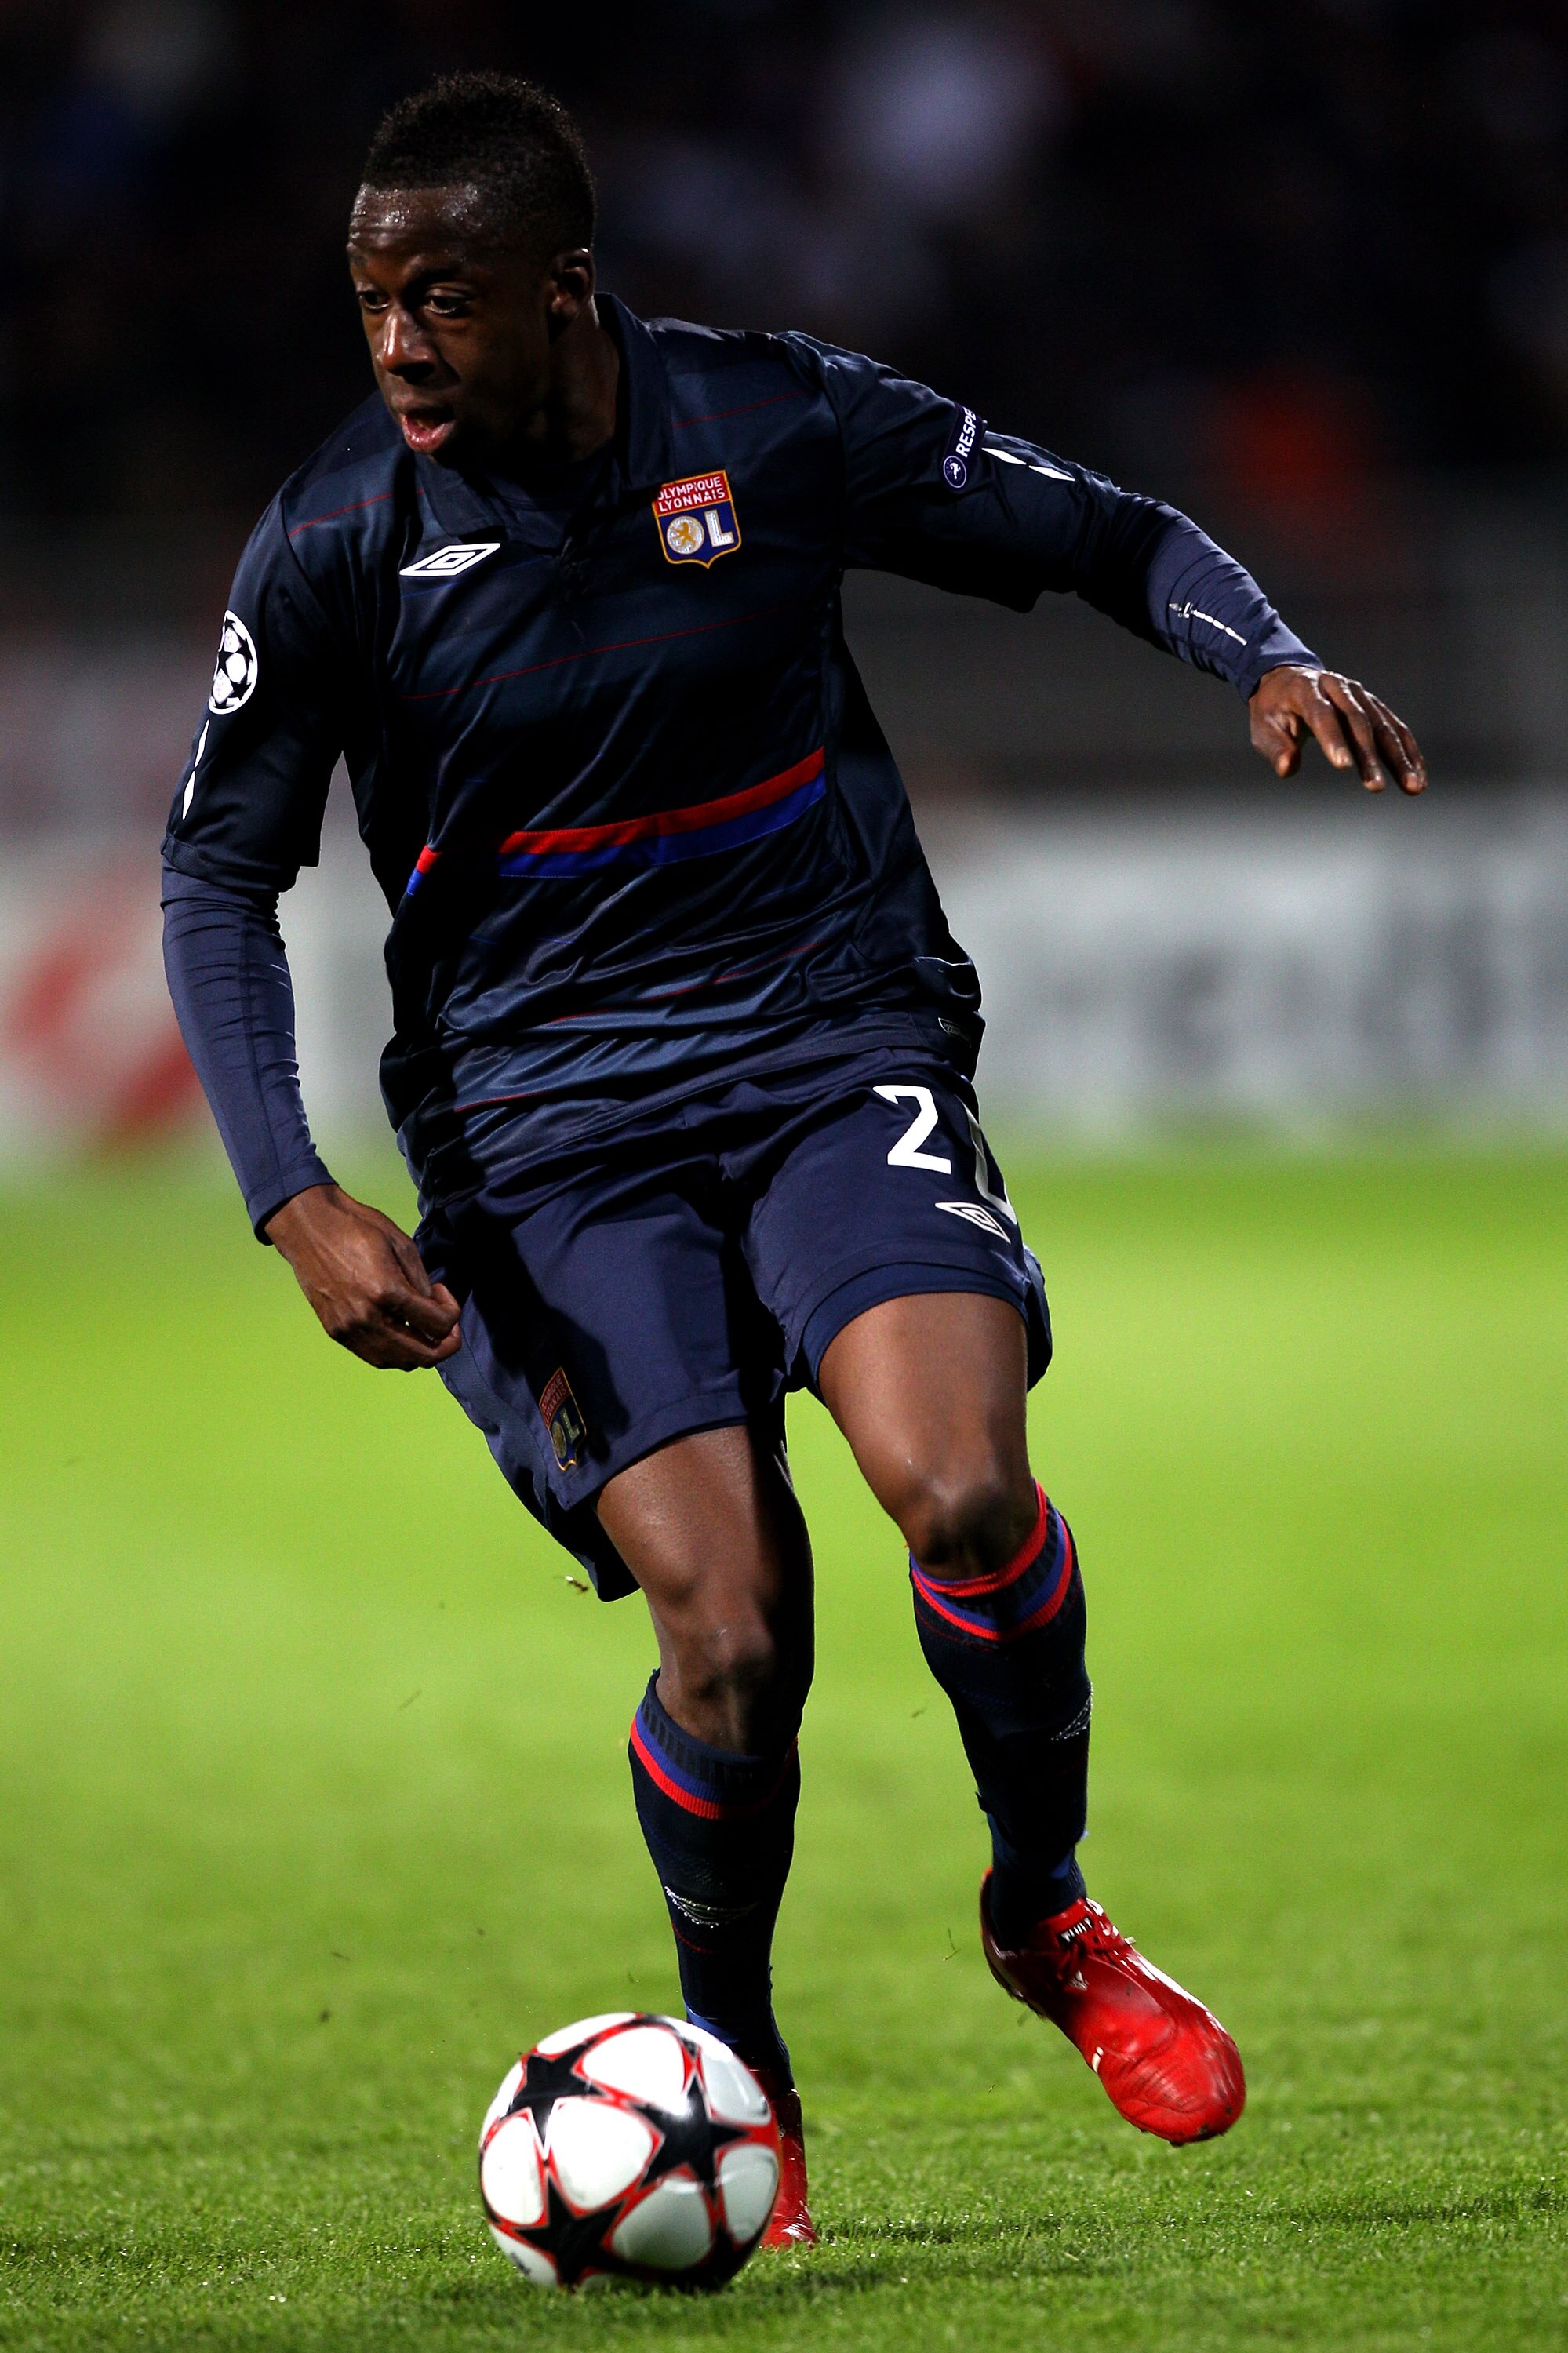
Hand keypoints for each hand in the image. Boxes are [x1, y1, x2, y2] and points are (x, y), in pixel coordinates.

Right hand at [264, 1183, 460, 1368]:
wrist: (309, 1227)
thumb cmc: (355, 1227)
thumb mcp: (402, 1244)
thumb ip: (423, 1282)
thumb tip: (436, 1308)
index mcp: (386, 1292)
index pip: (438, 1325)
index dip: (451, 1311)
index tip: (443, 1293)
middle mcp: (367, 1318)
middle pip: (423, 1355)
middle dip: (445, 1343)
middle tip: (446, 1324)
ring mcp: (349, 1329)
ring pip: (399, 1363)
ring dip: (420, 1351)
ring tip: (422, 1327)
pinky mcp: (336, 1332)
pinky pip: (375, 1357)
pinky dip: (396, 1352)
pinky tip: (401, 1331)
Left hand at [1250, 665, 1426, 794]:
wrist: (1287, 679)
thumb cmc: (1273, 709)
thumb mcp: (1263, 727)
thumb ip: (1275, 747)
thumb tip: (1288, 767)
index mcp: (1307, 689)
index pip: (1323, 715)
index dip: (1333, 740)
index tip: (1343, 767)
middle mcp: (1338, 688)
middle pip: (1358, 721)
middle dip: (1370, 756)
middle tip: (1376, 788)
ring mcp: (1360, 694)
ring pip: (1383, 725)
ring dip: (1400, 757)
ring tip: (1413, 787)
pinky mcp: (1373, 705)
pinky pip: (1395, 728)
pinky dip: (1408, 752)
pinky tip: (1418, 775)